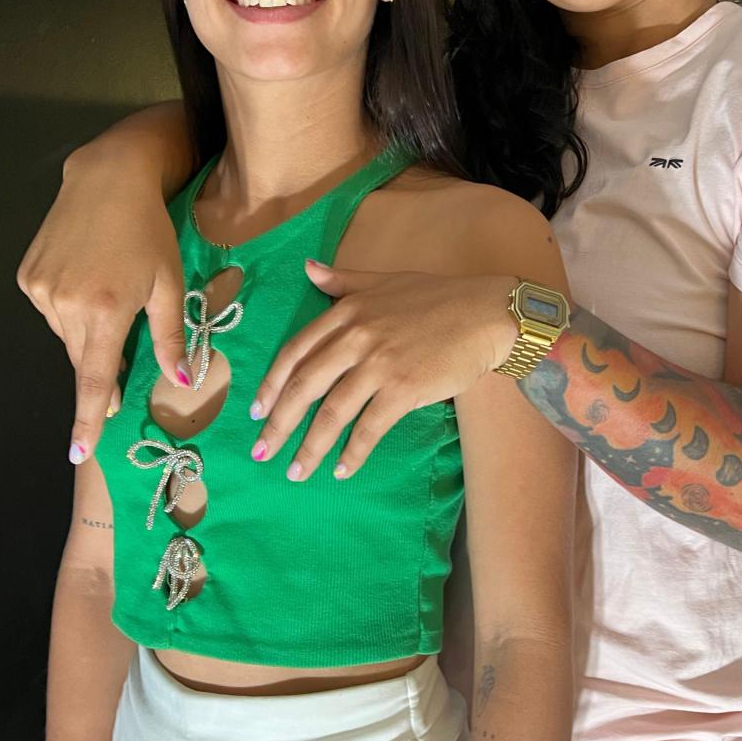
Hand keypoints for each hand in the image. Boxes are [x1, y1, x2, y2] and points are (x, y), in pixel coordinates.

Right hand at [17, 151, 188, 461]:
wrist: (106, 179)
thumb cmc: (149, 231)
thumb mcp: (170, 283)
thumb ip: (171, 336)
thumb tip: (180, 381)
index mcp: (106, 310)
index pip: (95, 379)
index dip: (88, 419)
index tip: (79, 453)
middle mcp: (66, 303)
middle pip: (82, 360)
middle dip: (102, 368)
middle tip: (124, 354)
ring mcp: (41, 290)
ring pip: (66, 336)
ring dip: (87, 333)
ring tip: (109, 294)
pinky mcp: (27, 276)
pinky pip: (51, 311)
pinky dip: (70, 309)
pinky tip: (87, 280)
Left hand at [250, 263, 517, 478]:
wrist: (485, 313)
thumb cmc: (437, 297)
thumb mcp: (382, 281)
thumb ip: (341, 281)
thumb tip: (307, 269)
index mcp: (345, 312)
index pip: (295, 352)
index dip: (271, 385)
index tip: (256, 411)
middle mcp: (355, 337)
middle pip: (304, 386)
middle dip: (278, 423)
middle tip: (261, 451)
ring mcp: (379, 364)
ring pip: (332, 412)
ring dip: (310, 446)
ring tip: (296, 472)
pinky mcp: (404, 388)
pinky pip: (369, 427)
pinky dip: (353, 452)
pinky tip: (341, 470)